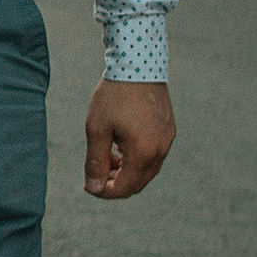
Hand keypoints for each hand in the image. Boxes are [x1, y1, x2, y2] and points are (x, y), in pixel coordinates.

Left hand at [83, 80, 174, 199]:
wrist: (138, 64)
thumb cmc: (114, 96)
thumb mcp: (97, 129)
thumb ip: (95, 161)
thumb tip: (93, 188)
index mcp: (144, 153)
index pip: (125, 188)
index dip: (104, 191)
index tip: (88, 185)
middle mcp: (161, 150)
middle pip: (138, 182)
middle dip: (116, 182)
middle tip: (96, 171)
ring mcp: (167, 139)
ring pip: (147, 169)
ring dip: (126, 170)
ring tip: (107, 155)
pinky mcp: (168, 129)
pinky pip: (154, 154)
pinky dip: (137, 158)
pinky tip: (120, 144)